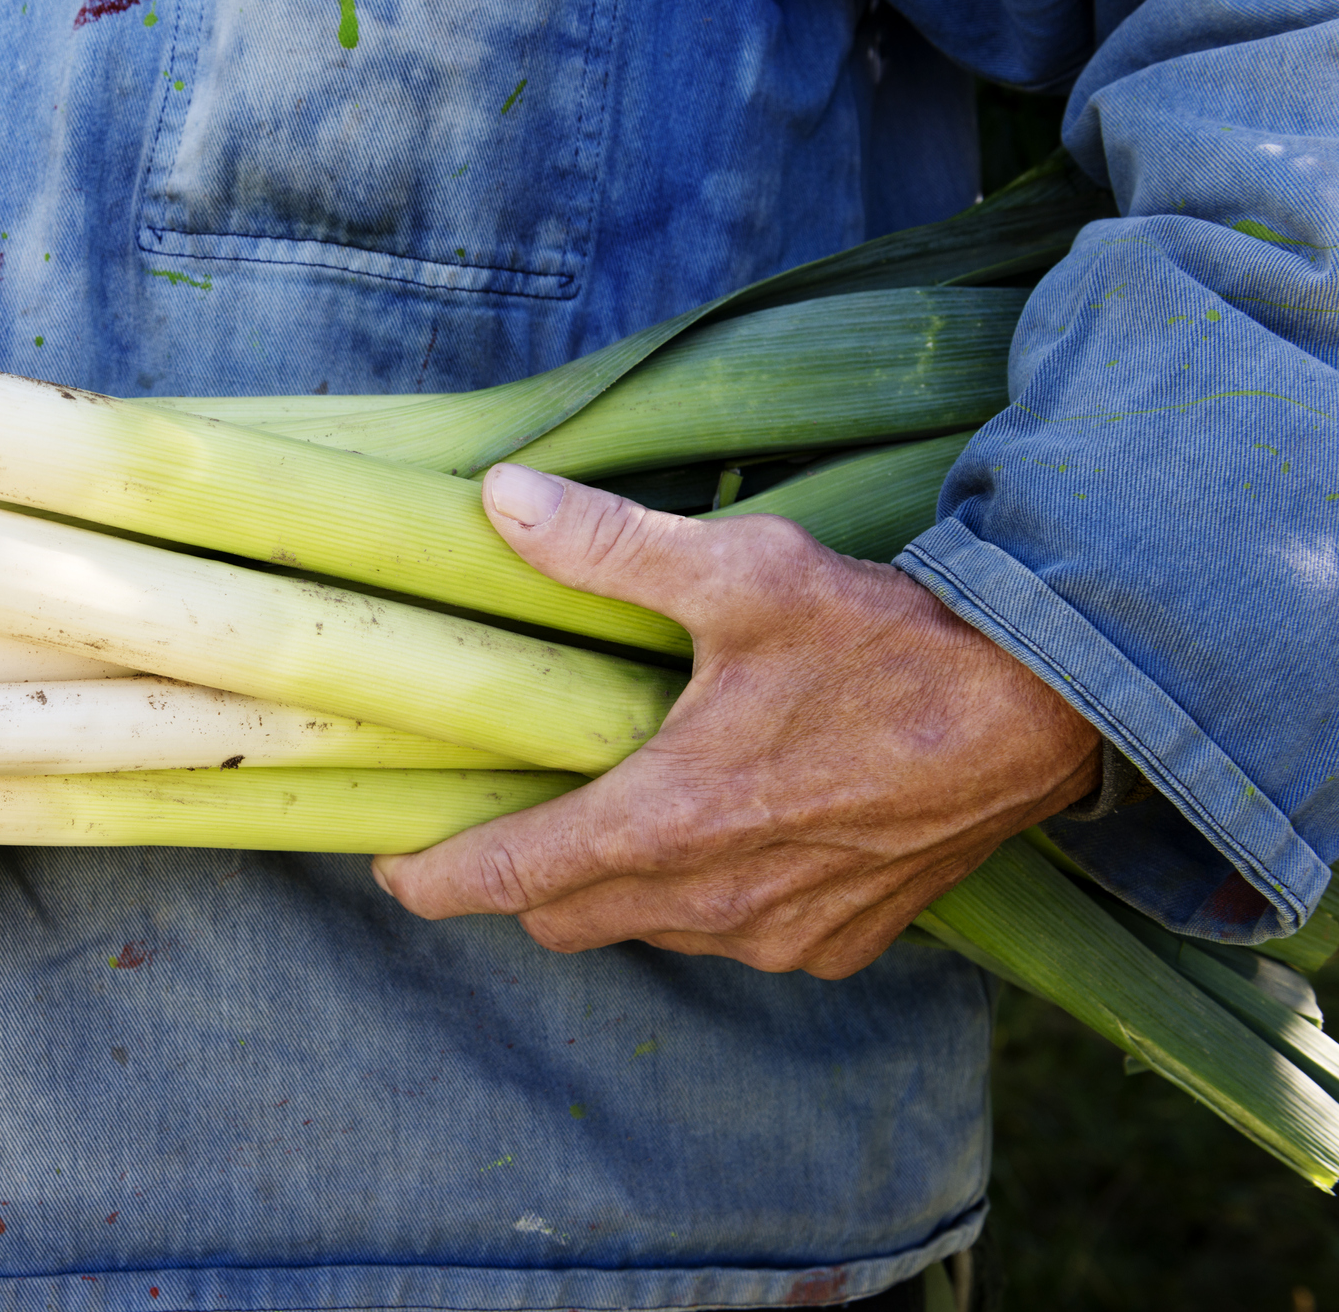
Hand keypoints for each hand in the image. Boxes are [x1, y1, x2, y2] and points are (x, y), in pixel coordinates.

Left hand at [371, 464, 1101, 978]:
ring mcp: (781, 933)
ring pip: (648, 930)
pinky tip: (735, 827)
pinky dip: (708, 897)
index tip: (395, 870)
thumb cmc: (890, 637)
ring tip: (633, 804)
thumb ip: (610, 547)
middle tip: (514, 813)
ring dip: (620, 884)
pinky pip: (735, 936)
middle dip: (523, 880)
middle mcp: (715, 898)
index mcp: (670, 820)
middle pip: (564, 918)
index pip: (512, 878)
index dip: (438, 880)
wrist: (1047, 707)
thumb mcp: (743, 572)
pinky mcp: (839, 944)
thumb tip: (499, 499)